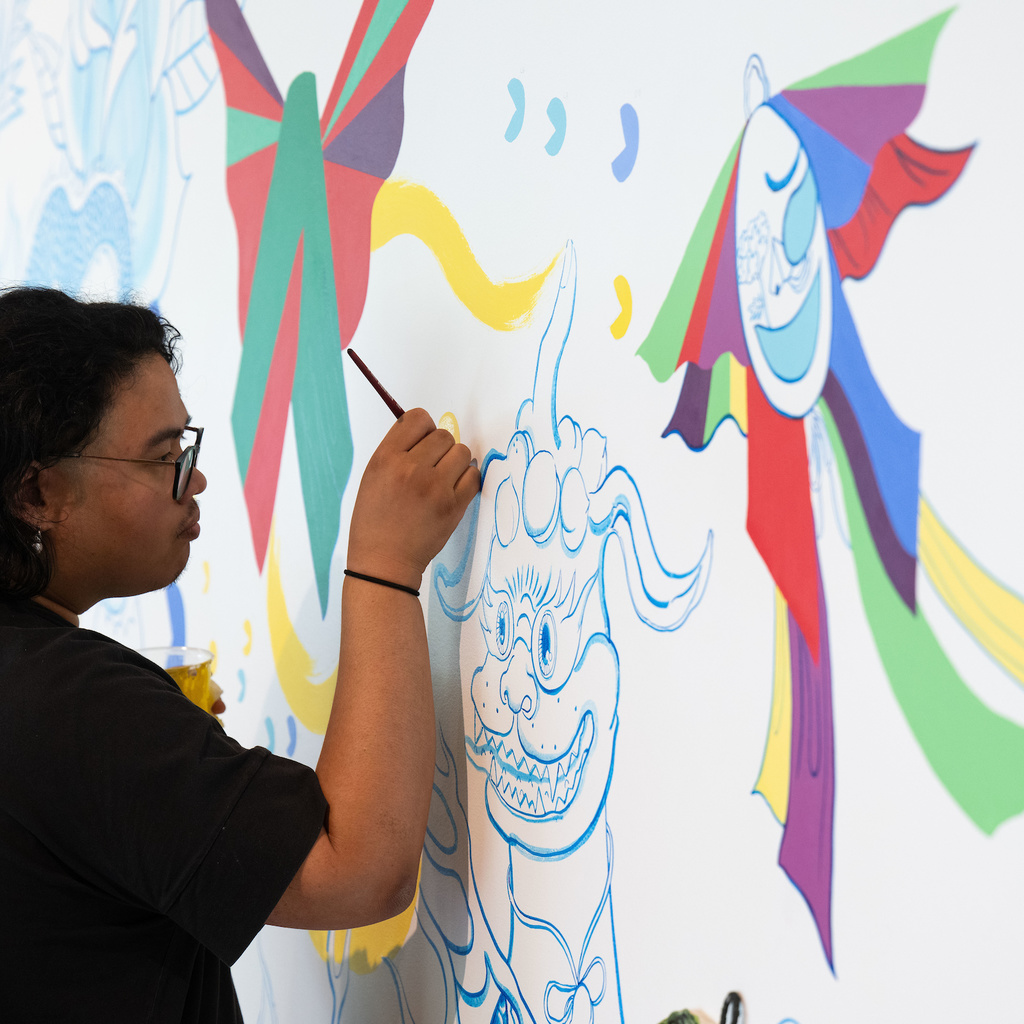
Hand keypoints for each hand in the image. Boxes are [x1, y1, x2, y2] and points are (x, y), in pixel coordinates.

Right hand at [347, 409, 479, 589]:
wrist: (384, 562)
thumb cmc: (375, 520)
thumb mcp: (373, 477)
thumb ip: (397, 450)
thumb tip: (426, 429)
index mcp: (386, 458)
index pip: (417, 418)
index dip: (423, 428)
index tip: (422, 442)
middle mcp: (410, 469)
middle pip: (443, 435)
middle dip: (440, 448)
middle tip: (431, 467)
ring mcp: (435, 487)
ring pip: (462, 452)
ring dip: (455, 462)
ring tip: (442, 479)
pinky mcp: (454, 506)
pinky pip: (474, 475)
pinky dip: (466, 479)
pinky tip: (452, 489)